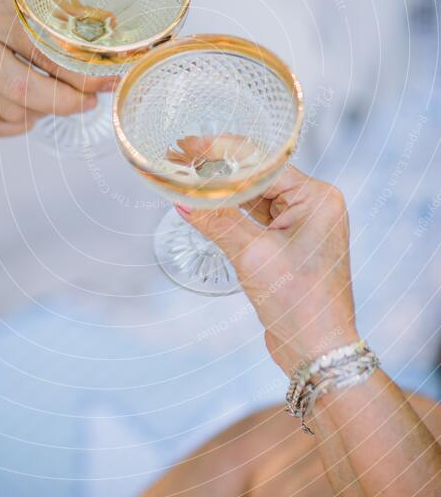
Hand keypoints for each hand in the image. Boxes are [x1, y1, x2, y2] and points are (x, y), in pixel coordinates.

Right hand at [0, 0, 115, 136]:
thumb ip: (58, 7)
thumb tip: (109, 42)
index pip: (46, 51)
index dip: (83, 72)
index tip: (109, 78)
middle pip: (25, 88)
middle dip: (68, 101)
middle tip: (92, 100)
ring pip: (9, 109)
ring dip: (46, 112)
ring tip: (66, 98)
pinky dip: (17, 124)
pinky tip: (34, 109)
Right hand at [175, 165, 358, 373]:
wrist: (318, 350)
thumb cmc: (299, 302)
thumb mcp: (252, 255)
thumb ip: (217, 222)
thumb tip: (182, 200)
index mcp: (317, 197)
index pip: (263, 163)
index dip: (222, 152)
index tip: (189, 146)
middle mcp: (314, 205)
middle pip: (258, 176)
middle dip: (218, 170)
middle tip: (180, 157)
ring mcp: (302, 225)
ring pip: (254, 197)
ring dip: (222, 192)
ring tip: (186, 180)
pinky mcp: (290, 243)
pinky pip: (256, 218)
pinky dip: (230, 214)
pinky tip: (204, 207)